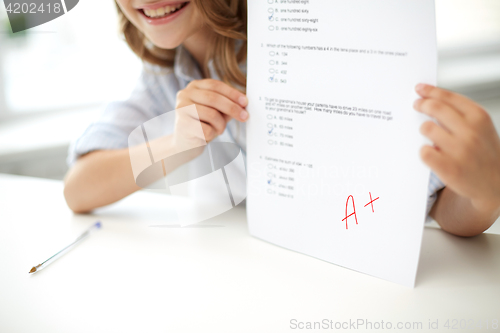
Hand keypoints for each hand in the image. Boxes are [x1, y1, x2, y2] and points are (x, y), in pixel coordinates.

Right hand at [175, 79, 248, 142]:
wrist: (185, 143)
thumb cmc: (202, 124)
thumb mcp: (217, 112)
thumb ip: (228, 105)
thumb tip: (244, 103)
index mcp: (194, 86)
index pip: (215, 85)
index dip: (232, 93)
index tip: (245, 102)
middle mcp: (185, 94)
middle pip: (214, 98)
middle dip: (232, 108)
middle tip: (244, 117)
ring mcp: (182, 108)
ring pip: (211, 114)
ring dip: (221, 125)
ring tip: (219, 130)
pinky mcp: (182, 124)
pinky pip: (206, 129)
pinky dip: (212, 134)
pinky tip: (208, 136)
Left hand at [413, 84, 499, 213]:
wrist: (495, 184)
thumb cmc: (484, 152)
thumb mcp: (482, 127)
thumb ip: (461, 113)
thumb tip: (432, 98)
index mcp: (479, 117)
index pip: (448, 97)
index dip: (431, 91)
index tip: (419, 88)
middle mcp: (470, 131)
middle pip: (435, 108)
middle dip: (422, 104)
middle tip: (416, 104)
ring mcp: (459, 150)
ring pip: (427, 128)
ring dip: (424, 130)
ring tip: (430, 135)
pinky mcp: (448, 167)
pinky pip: (424, 151)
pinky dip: (425, 151)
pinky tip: (432, 153)